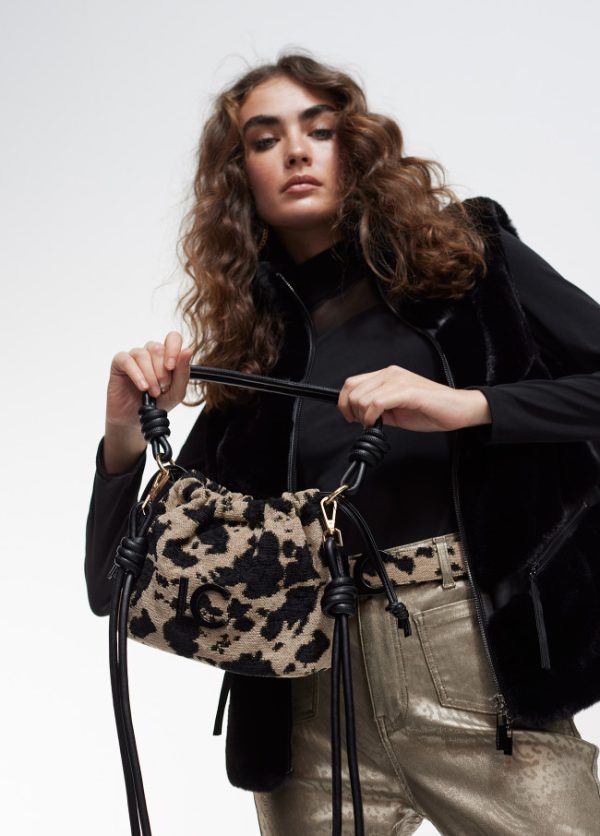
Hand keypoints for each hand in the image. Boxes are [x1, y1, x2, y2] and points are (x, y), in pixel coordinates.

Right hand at [105, 331, 194, 429]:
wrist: (137, 418)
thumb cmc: (158, 403)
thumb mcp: (176, 391)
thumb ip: (183, 372)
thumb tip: (188, 350)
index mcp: (166, 355)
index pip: (173, 338)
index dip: (173, 350)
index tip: (171, 367)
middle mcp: (150, 353)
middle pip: (158, 348)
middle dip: (162, 372)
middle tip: (162, 388)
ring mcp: (134, 356)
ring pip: (143, 354)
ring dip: (150, 376)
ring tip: (152, 392)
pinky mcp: (119, 362)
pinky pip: (127, 360)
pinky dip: (136, 374)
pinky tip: (142, 387)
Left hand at [337, 365, 490, 431]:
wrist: (458, 410)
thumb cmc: (431, 410)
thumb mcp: (396, 410)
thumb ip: (378, 410)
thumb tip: (360, 417)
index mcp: (387, 376)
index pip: (352, 383)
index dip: (344, 402)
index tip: (350, 417)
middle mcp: (391, 374)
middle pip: (353, 389)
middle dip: (352, 411)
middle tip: (362, 424)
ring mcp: (398, 380)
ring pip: (363, 396)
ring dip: (363, 416)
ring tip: (375, 424)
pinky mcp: (407, 391)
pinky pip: (377, 402)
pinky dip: (372, 416)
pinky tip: (380, 423)